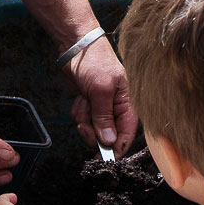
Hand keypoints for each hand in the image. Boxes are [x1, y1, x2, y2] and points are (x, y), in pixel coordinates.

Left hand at [67, 36, 136, 153]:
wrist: (76, 46)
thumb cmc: (95, 62)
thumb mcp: (101, 90)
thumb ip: (104, 117)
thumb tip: (109, 142)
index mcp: (127, 104)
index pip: (127, 134)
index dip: (117, 148)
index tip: (104, 158)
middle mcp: (116, 109)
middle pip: (107, 136)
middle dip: (93, 132)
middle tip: (84, 124)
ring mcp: (101, 108)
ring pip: (92, 129)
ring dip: (84, 118)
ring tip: (83, 100)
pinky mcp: (88, 106)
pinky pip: (82, 120)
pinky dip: (78, 111)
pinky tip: (79, 98)